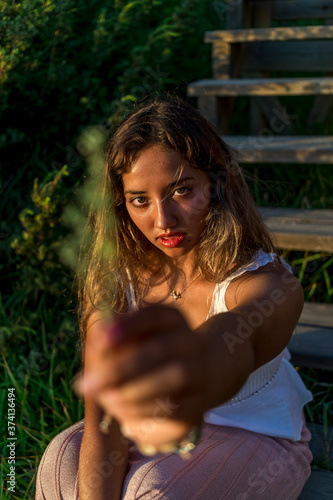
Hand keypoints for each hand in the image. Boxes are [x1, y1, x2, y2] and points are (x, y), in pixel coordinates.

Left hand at [75, 305, 209, 449]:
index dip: (130, 325)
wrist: (197, 378)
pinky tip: (125, 415)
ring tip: (108, 400)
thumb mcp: (130, 343)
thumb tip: (98, 342)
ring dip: (136, 391)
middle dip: (120, 368)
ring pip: (175, 377)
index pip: (155, 315)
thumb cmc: (150, 357)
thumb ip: (111, 341)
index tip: (103, 337)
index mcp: (172, 320)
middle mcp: (190, 341)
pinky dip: (148, 412)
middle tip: (87, 385)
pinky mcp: (200, 404)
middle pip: (161, 349)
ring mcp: (200, 371)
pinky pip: (178, 408)